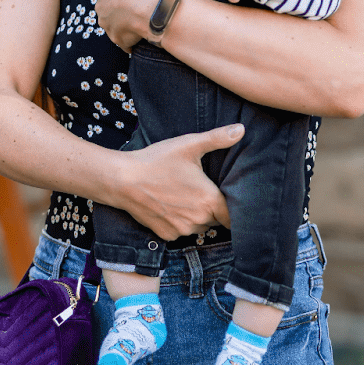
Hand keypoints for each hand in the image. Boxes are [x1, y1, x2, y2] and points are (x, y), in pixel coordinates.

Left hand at [96, 0, 168, 50]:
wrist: (152, 7)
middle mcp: (101, 6)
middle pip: (110, 9)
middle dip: (121, 11)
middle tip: (137, 10)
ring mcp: (107, 24)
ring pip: (115, 25)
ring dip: (125, 26)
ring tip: (141, 24)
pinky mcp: (116, 39)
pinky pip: (124, 42)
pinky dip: (132, 41)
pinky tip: (142, 36)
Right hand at [113, 124, 241, 239]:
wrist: (122, 180)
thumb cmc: (157, 161)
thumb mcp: (188, 145)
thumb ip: (218, 138)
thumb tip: (241, 129)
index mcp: (209, 200)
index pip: (233, 216)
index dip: (232, 208)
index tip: (224, 198)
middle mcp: (199, 220)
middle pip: (215, 220)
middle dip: (211, 208)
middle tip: (197, 189)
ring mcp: (182, 230)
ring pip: (198, 226)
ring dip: (195, 216)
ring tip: (181, 196)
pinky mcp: (167, 235)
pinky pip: (180, 231)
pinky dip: (178, 222)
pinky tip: (168, 205)